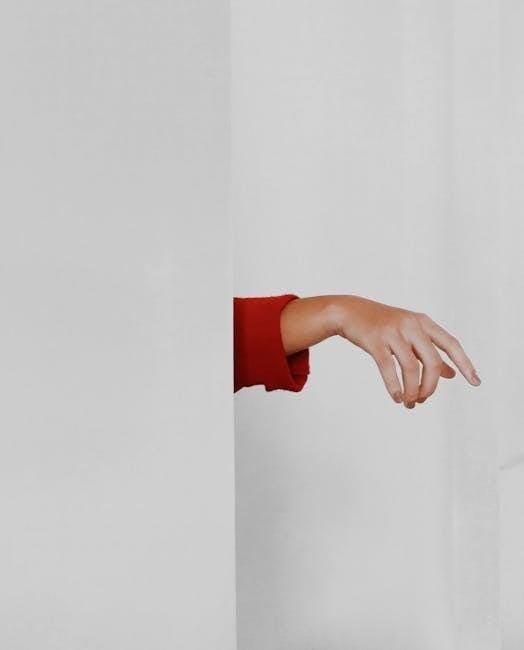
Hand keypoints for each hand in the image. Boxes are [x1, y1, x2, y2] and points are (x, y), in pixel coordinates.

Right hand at [330, 295, 480, 407]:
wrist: (349, 312)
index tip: (476, 382)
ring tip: (409, 402)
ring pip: (411, 367)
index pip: (451, 344)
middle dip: (431, 386)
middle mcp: (411, 325)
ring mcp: (393, 332)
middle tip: (423, 399)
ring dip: (412, 390)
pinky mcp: (375, 341)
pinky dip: (394, 386)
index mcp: (423, 322)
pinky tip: (396, 397)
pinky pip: (388, 368)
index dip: (465, 363)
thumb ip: (430, 352)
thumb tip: (452, 374)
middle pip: (432, 361)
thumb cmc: (382, 325)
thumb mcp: (410, 334)